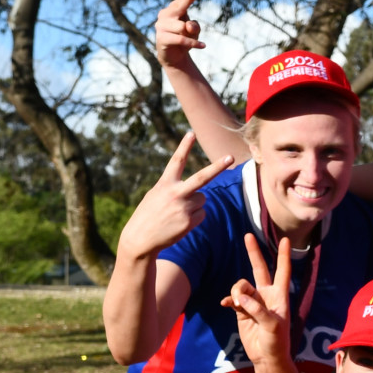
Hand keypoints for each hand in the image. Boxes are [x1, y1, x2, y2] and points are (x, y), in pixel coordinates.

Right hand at [116, 132, 233, 257]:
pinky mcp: (189, 222)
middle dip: (218, 167)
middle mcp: (175, 193)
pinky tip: (180, 222)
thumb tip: (201, 194)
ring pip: (202, 199)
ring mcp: (183, 208)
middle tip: (231, 157)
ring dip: (195, 204)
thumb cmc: (149, 215)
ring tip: (177, 213)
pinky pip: (202, 214)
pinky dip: (195, 217)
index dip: (184, 147)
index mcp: (164, 184)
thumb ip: (175, 190)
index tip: (191, 133)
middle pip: (202, 177)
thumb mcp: (156, 196)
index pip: (176, 162)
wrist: (140, 239)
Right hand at [154, 0, 206, 72]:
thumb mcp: (194, 31)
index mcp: (174, 10)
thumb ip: (194, 26)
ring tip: (193, 40)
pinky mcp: (162, 38)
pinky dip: (193, 43)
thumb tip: (188, 25)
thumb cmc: (185, 38)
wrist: (174, 56)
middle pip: (179, 5)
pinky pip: (181, 39)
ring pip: (182, 27)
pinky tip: (203, 46)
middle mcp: (165, 14)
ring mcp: (161, 25)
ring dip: (192, 35)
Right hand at [226, 234, 292, 365]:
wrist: (266, 356)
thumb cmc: (276, 342)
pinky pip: (232, 298)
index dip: (283, 256)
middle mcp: (266, 295)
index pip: (282, 271)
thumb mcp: (272, 325)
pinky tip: (226, 305)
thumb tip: (241, 298)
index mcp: (279, 296)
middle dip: (253, 252)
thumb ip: (257, 310)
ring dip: (237, 292)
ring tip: (239, 305)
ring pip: (241, 285)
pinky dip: (229, 299)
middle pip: (259, 269)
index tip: (285, 239)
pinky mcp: (242, 310)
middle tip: (248, 235)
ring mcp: (253, 301)